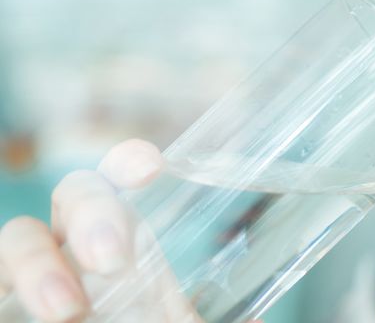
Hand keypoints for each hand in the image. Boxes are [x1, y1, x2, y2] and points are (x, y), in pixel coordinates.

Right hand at [0, 139, 265, 322]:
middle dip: (91, 213)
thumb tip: (257, 322)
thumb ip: (202, 319)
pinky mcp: (4, 306)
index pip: (122, 179)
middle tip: (113, 258)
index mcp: (125, 242)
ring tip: (66, 310)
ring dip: (35, 265)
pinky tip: (29, 317)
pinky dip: (8, 296)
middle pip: (75, 194)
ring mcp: (32, 277)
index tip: (152, 168)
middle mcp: (74, 250)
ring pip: (18, 238)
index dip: (129, 161)